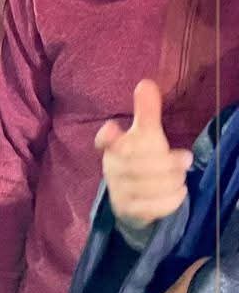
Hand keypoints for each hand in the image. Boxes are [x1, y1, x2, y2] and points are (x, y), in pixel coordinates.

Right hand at [94, 80, 192, 227]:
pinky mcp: (128, 210)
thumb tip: (146, 82)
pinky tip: (178, 192)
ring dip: (172, 180)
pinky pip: (153, 205)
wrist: (133, 201)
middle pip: (137, 165)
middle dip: (166, 162)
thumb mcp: (145, 135)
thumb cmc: (140, 161)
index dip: (108, 136)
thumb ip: (146, 111)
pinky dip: (171, 198)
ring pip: (149, 185)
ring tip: (181, 177)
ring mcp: (118, 191)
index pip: (105, 140)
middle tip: (187, 158)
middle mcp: (111, 169)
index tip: (112, 128)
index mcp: (113, 148)